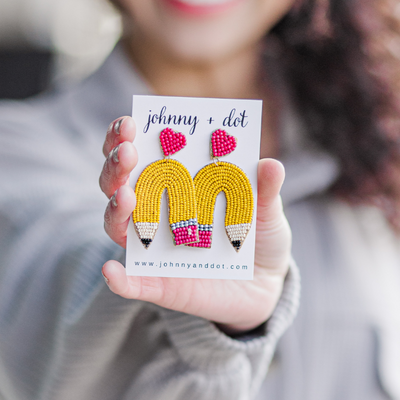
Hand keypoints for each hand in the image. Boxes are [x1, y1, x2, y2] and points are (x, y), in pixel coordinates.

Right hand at [99, 117, 291, 333]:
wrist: (264, 284)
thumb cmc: (259, 235)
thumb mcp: (265, 210)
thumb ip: (264, 190)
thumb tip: (270, 164)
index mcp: (176, 186)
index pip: (141, 156)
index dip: (126, 137)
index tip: (130, 122)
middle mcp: (156, 212)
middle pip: (119, 185)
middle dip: (116, 166)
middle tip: (128, 151)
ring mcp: (154, 248)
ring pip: (118, 226)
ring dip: (114, 210)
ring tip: (125, 196)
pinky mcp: (159, 284)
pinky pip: (132, 283)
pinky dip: (119, 279)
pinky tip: (111, 272)